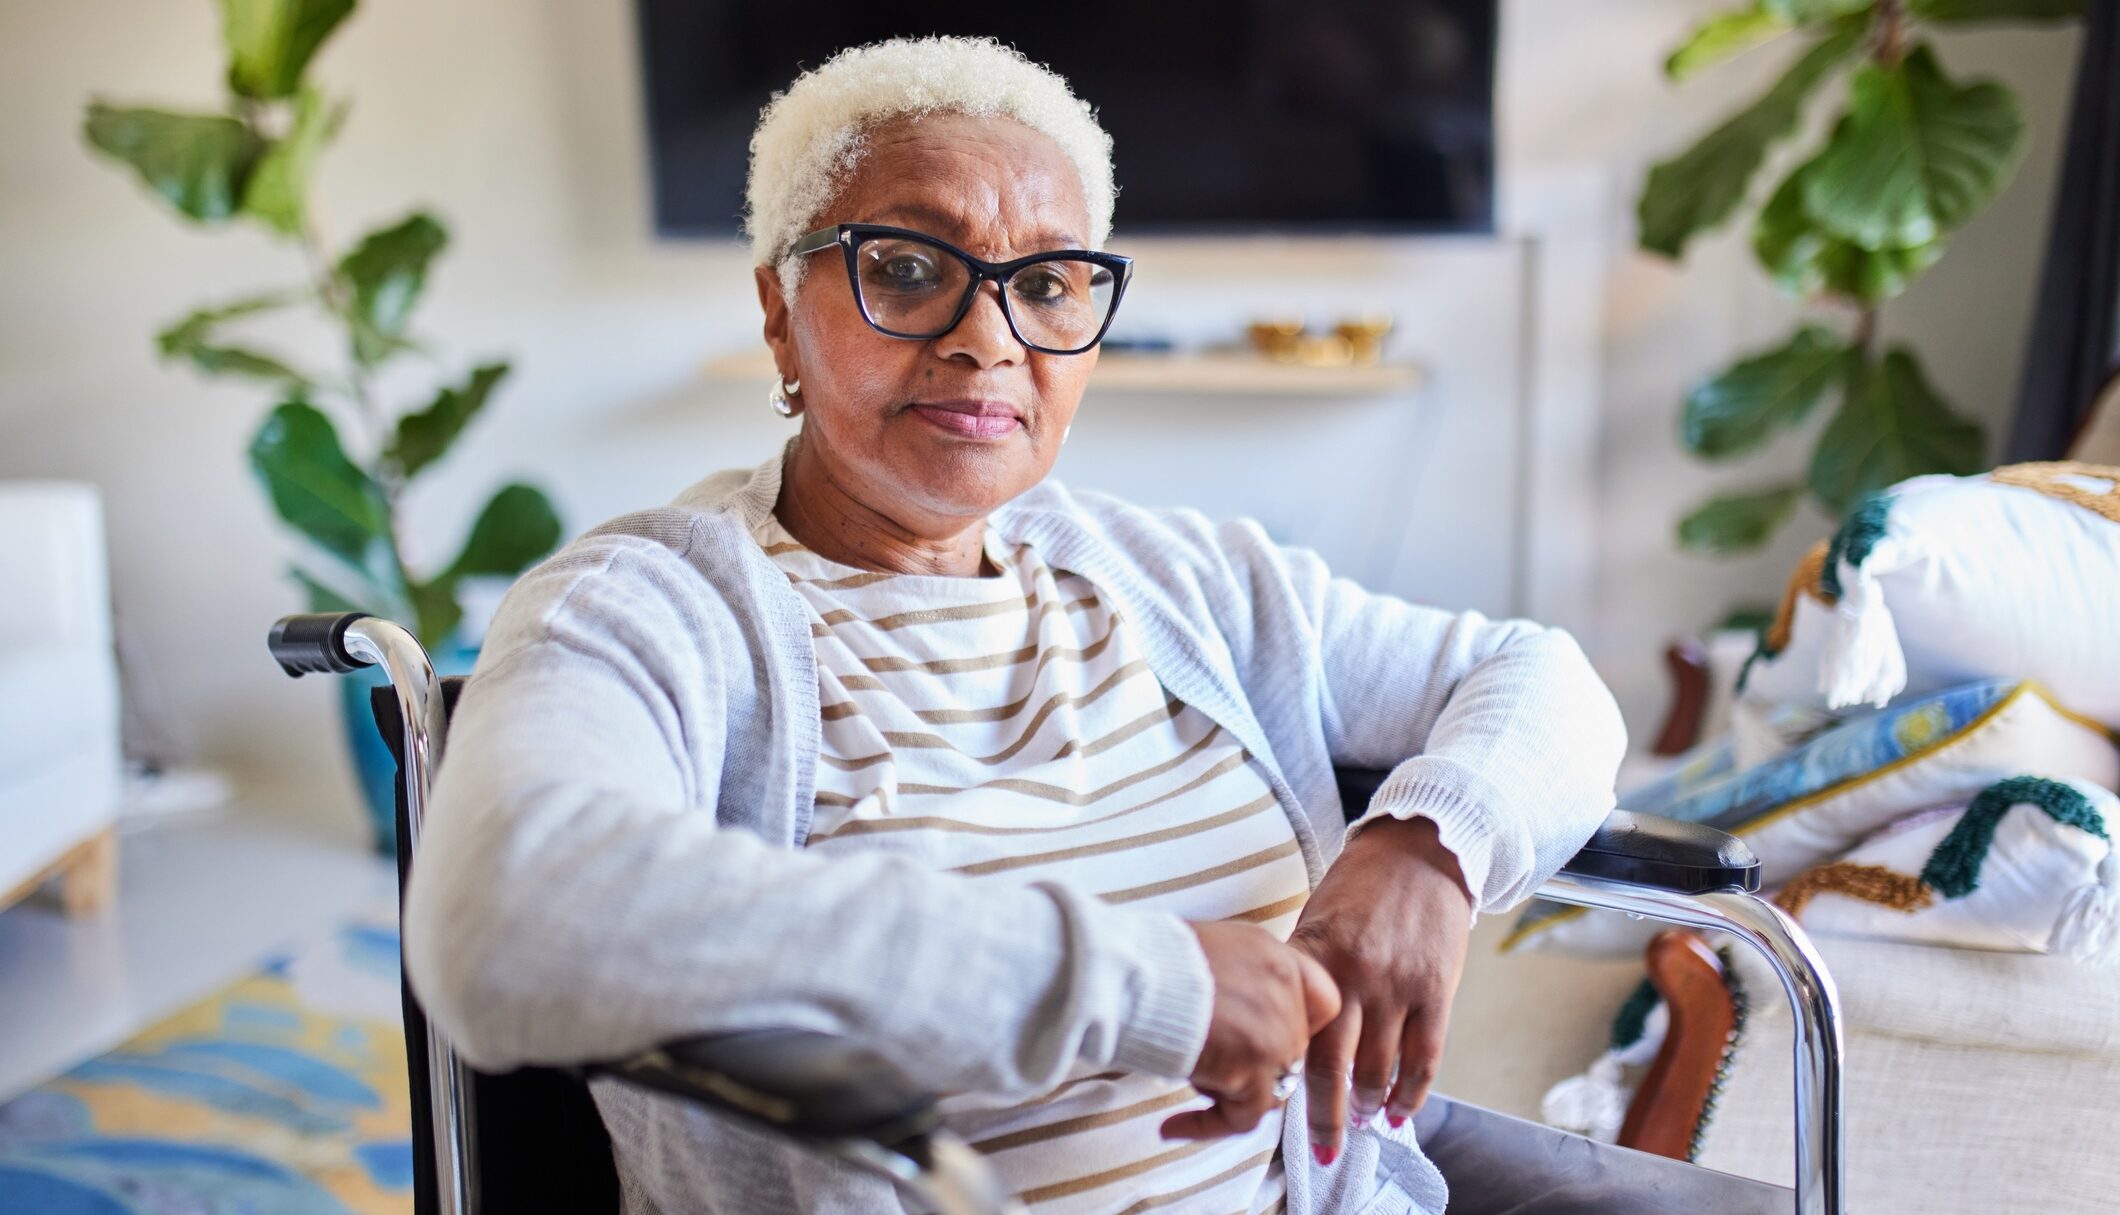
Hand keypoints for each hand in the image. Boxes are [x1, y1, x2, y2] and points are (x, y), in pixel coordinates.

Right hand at [1162, 921, 1339, 1140]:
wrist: (1131, 970)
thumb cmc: (1152, 957)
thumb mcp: (1213, 948)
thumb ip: (1237, 979)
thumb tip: (1229, 1010)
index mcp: (1277, 958)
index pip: (1321, 1000)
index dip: (1300, 1023)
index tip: (1269, 1034)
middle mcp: (1285, 994)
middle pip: (1291, 1050)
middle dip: (1253, 1063)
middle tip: (1210, 1059)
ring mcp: (1275, 1034)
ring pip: (1271, 1087)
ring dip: (1231, 1092)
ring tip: (1185, 1077)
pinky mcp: (1252, 1071)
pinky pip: (1243, 1118)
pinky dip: (1207, 1126)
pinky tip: (1171, 1126)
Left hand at [1288, 815, 1471, 1164]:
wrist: (1421, 850)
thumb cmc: (1360, 887)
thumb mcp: (1315, 922)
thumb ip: (1303, 975)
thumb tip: (1284, 1028)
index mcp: (1312, 959)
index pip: (1290, 1034)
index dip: (1282, 1078)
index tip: (1274, 1106)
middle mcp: (1352, 978)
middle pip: (1332, 1068)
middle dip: (1326, 1117)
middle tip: (1321, 1147)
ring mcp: (1397, 987)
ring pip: (1379, 1070)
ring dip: (1371, 1105)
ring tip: (1365, 1120)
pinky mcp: (1436, 989)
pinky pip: (1424, 1056)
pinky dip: (1413, 1091)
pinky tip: (1402, 1110)